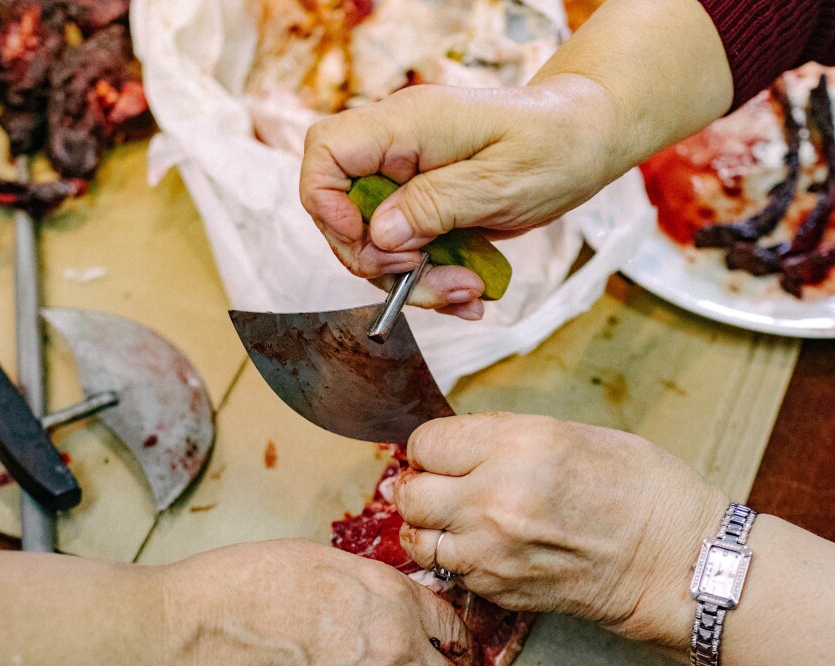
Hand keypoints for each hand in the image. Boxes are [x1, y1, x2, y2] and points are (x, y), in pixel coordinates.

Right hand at [299, 75, 617, 318]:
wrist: (585, 141)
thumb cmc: (553, 143)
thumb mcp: (499, 179)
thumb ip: (435, 204)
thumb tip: (380, 234)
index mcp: (406, 126)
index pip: (325, 152)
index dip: (327, 203)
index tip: (367, 240)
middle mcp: (398, 154)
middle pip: (344, 213)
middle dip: (378, 261)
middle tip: (424, 276)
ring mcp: (409, 184)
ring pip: (377, 246)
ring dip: (413, 282)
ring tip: (467, 292)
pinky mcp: (426, 211)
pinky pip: (410, 256)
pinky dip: (433, 283)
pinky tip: (469, 294)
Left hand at [394, 414, 725, 644]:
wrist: (676, 561)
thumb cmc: (639, 487)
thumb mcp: (570, 434)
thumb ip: (503, 438)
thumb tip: (458, 446)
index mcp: (515, 447)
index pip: (426, 443)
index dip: (432, 447)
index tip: (444, 452)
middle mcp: (493, 499)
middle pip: (410, 494)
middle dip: (420, 485)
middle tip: (442, 484)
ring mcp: (491, 552)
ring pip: (417, 538)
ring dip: (430, 526)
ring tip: (457, 518)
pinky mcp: (497, 589)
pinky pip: (448, 569)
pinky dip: (455, 557)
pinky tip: (483, 546)